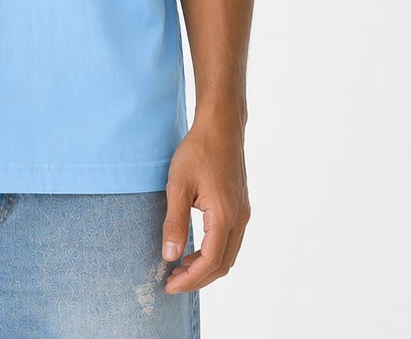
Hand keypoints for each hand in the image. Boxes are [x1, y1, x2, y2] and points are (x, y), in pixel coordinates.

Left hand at [161, 112, 250, 292]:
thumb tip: (170, 256)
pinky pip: (230, 240)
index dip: (190, 279)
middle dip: (198, 278)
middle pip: (223, 264)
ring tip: (180, 267)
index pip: (210, 262)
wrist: (220, 125)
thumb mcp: (178, 185)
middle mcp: (239, 218)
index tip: (168, 284)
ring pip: (229, 253)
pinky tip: (195, 247)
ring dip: (206, 266)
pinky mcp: (240, 205)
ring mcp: (242, 212)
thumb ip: (175, 222)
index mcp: (224, 216)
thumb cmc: (198, 150)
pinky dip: (214, 252)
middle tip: (172, 281)